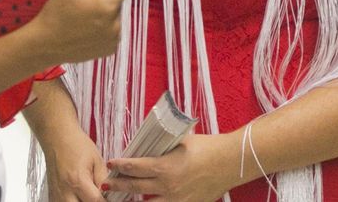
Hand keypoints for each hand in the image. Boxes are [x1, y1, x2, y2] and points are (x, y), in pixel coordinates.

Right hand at [26, 0, 132, 65]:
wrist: (44, 45)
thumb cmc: (56, 14)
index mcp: (108, 7)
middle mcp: (116, 25)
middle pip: (119, 0)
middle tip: (84, 2)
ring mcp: (114, 40)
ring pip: (116, 16)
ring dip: (105, 13)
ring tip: (83, 17)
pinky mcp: (110, 49)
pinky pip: (113, 30)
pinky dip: (103, 27)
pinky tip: (86, 29)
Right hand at [40, 121, 109, 201]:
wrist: (58, 137)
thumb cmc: (76, 145)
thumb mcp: (96, 160)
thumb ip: (103, 179)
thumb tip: (108, 194)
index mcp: (78, 181)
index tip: (110, 198)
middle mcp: (65, 191)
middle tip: (98, 197)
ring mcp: (57, 195)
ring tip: (88, 195)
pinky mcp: (52, 195)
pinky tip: (79, 196)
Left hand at [105, 132, 238, 201]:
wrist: (231, 162)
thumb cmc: (208, 147)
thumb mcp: (181, 141)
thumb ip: (163, 147)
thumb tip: (148, 146)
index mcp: (165, 167)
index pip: (135, 167)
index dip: (121, 166)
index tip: (111, 164)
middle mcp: (168, 186)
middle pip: (135, 188)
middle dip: (118, 186)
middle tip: (106, 185)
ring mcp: (177, 200)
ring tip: (120, 200)